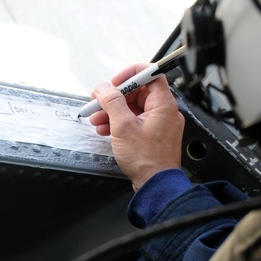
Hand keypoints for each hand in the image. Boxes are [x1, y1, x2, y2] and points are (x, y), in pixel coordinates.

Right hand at [88, 64, 183, 190]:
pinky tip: (105, 130)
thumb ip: (112, 102)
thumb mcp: (123, 127)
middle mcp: (164, 111)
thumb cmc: (147, 160)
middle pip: (137, 92)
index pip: (150, 74)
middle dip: (114, 98)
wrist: (156, 186)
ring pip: (133, 108)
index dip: (130, 74)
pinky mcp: (152, 136)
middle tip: (97, 102)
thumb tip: (104, 88)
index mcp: (163, 104)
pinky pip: (134, 122)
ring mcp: (158, 124)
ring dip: (112, 112)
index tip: (114, 83)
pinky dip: (119, 123)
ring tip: (96, 120)